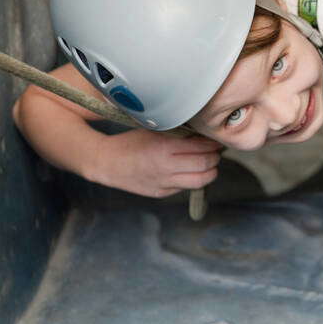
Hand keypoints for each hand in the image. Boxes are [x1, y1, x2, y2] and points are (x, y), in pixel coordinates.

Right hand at [91, 129, 222, 197]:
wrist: (106, 163)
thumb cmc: (131, 142)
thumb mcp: (154, 130)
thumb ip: (178, 132)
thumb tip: (204, 132)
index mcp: (164, 148)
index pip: (201, 147)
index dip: (213, 143)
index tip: (215, 139)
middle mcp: (165, 168)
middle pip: (205, 165)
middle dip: (215, 157)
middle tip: (215, 150)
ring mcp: (163, 183)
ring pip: (200, 181)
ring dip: (210, 171)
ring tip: (208, 162)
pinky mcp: (161, 193)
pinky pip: (185, 187)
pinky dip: (194, 179)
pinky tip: (191, 170)